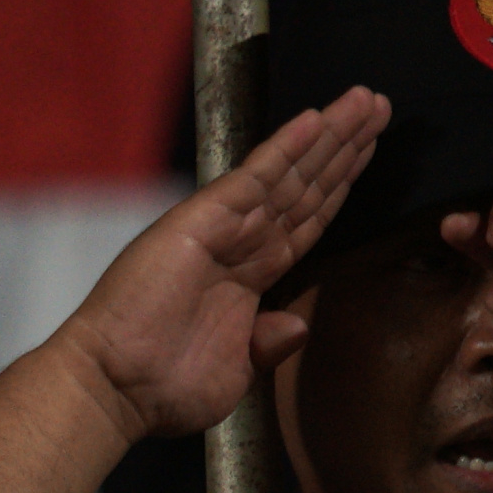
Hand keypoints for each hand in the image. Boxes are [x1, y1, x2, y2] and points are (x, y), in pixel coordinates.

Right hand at [46, 91, 388, 442]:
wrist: (113, 390)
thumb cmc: (162, 389)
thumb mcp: (236, 373)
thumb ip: (267, 344)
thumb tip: (297, 326)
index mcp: (248, 279)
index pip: (305, 222)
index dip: (339, 187)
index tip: (369, 153)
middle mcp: (238, 246)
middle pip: (305, 188)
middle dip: (344, 147)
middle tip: (380, 106)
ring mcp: (220, 230)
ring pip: (288, 174)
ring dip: (330, 136)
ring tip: (368, 101)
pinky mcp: (201, 222)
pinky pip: (253, 177)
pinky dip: (285, 147)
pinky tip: (316, 119)